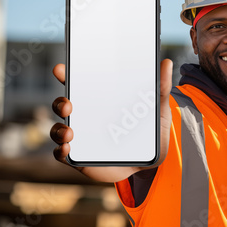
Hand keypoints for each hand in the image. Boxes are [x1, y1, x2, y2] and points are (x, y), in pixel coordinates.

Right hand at [50, 59, 172, 182]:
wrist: (149, 163)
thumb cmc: (150, 133)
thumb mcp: (158, 111)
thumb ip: (161, 89)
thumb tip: (167, 63)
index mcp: (99, 101)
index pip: (77, 84)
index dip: (65, 75)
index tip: (60, 69)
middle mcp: (85, 117)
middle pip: (63, 105)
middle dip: (60, 102)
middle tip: (69, 104)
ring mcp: (80, 137)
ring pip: (58, 129)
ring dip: (59, 129)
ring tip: (70, 132)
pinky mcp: (80, 158)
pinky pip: (62, 154)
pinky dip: (61, 151)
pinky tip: (67, 149)